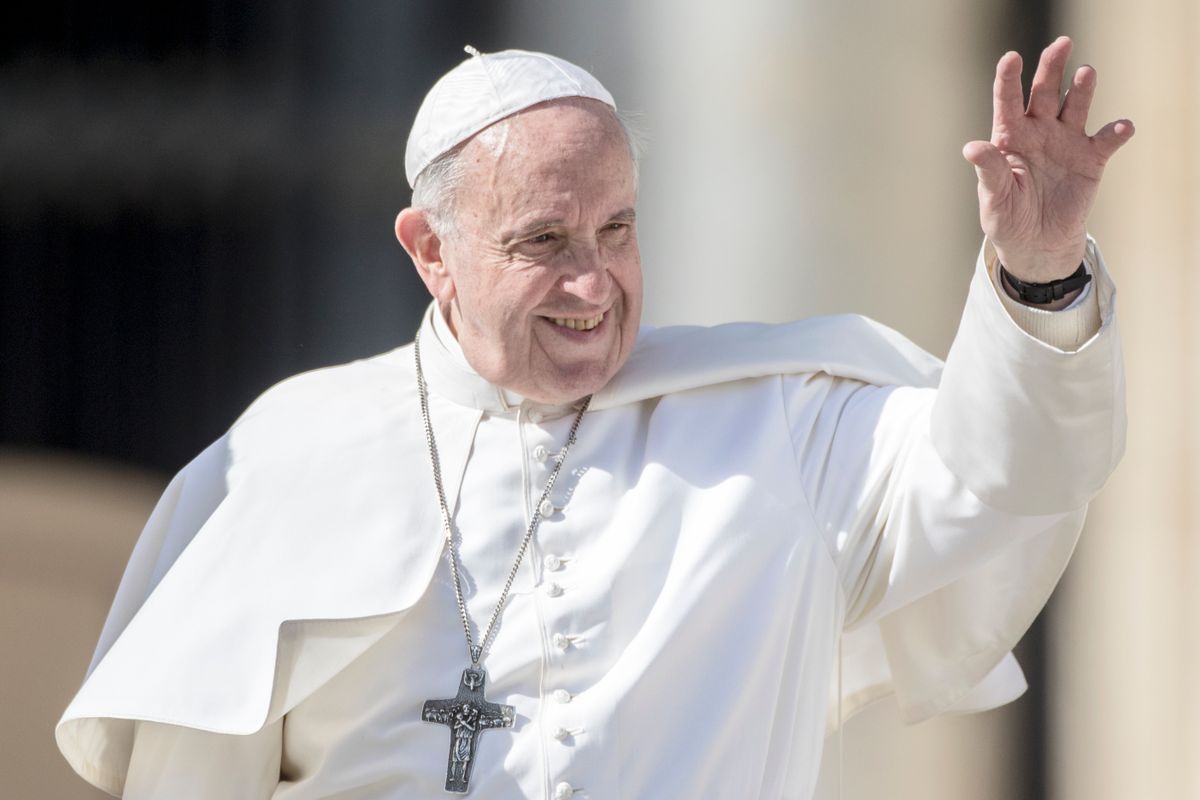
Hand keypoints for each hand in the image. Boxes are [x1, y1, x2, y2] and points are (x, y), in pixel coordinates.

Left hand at [963, 36, 1133, 281]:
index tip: (1011, 58)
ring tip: (1086, 73)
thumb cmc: (1007, 219)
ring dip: (1082, 90)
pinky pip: (1106, 141)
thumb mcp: (994, 199)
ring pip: (1075, 106)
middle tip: (1061, 43)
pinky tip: (1121, 127)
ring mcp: (1066, 143)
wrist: (1036, 246)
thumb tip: (972, 147)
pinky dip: (1115, 132)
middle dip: (1051, 68)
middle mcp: (1038, 132)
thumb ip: (989, 171)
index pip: (1007, 102)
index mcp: (1009, 138)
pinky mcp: (1090, 160)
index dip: (1008, 79)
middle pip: (1045, 92)